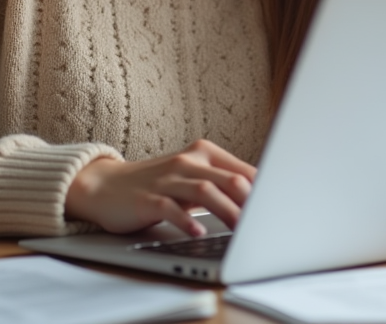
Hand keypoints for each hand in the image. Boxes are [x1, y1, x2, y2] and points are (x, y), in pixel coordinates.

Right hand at [64, 140, 255, 235]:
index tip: (280, 209)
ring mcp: (167, 179)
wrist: (105, 185)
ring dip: (227, 212)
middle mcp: (187, 162)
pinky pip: (170, 209)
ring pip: (204, 192)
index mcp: (203, 153)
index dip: (264, 191)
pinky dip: (186, 221)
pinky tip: (198, 233)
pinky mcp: (147, 199)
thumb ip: (221, 183)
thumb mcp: (192, 177)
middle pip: (228, 180)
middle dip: (251, 203)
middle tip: (267, 223)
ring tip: (242, 231)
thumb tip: (260, 198)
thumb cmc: (157, 183)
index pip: (243, 171)